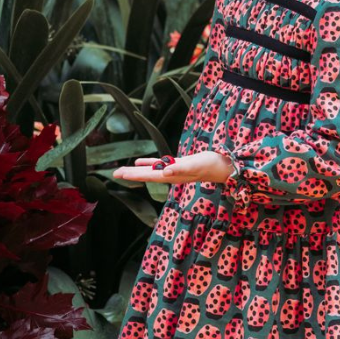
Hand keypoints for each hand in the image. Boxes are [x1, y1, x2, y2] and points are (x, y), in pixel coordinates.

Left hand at [112, 151, 234, 184]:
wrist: (224, 166)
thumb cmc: (211, 165)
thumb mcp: (195, 165)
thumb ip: (180, 169)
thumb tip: (164, 172)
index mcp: (173, 176)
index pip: (149, 176)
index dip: (134, 175)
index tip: (119, 174)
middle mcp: (171, 176)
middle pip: (147, 175)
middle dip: (131, 175)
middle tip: (115, 173)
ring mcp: (175, 171)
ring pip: (152, 171)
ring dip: (138, 170)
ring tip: (123, 170)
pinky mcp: (179, 165)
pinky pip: (160, 164)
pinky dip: (149, 163)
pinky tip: (140, 162)